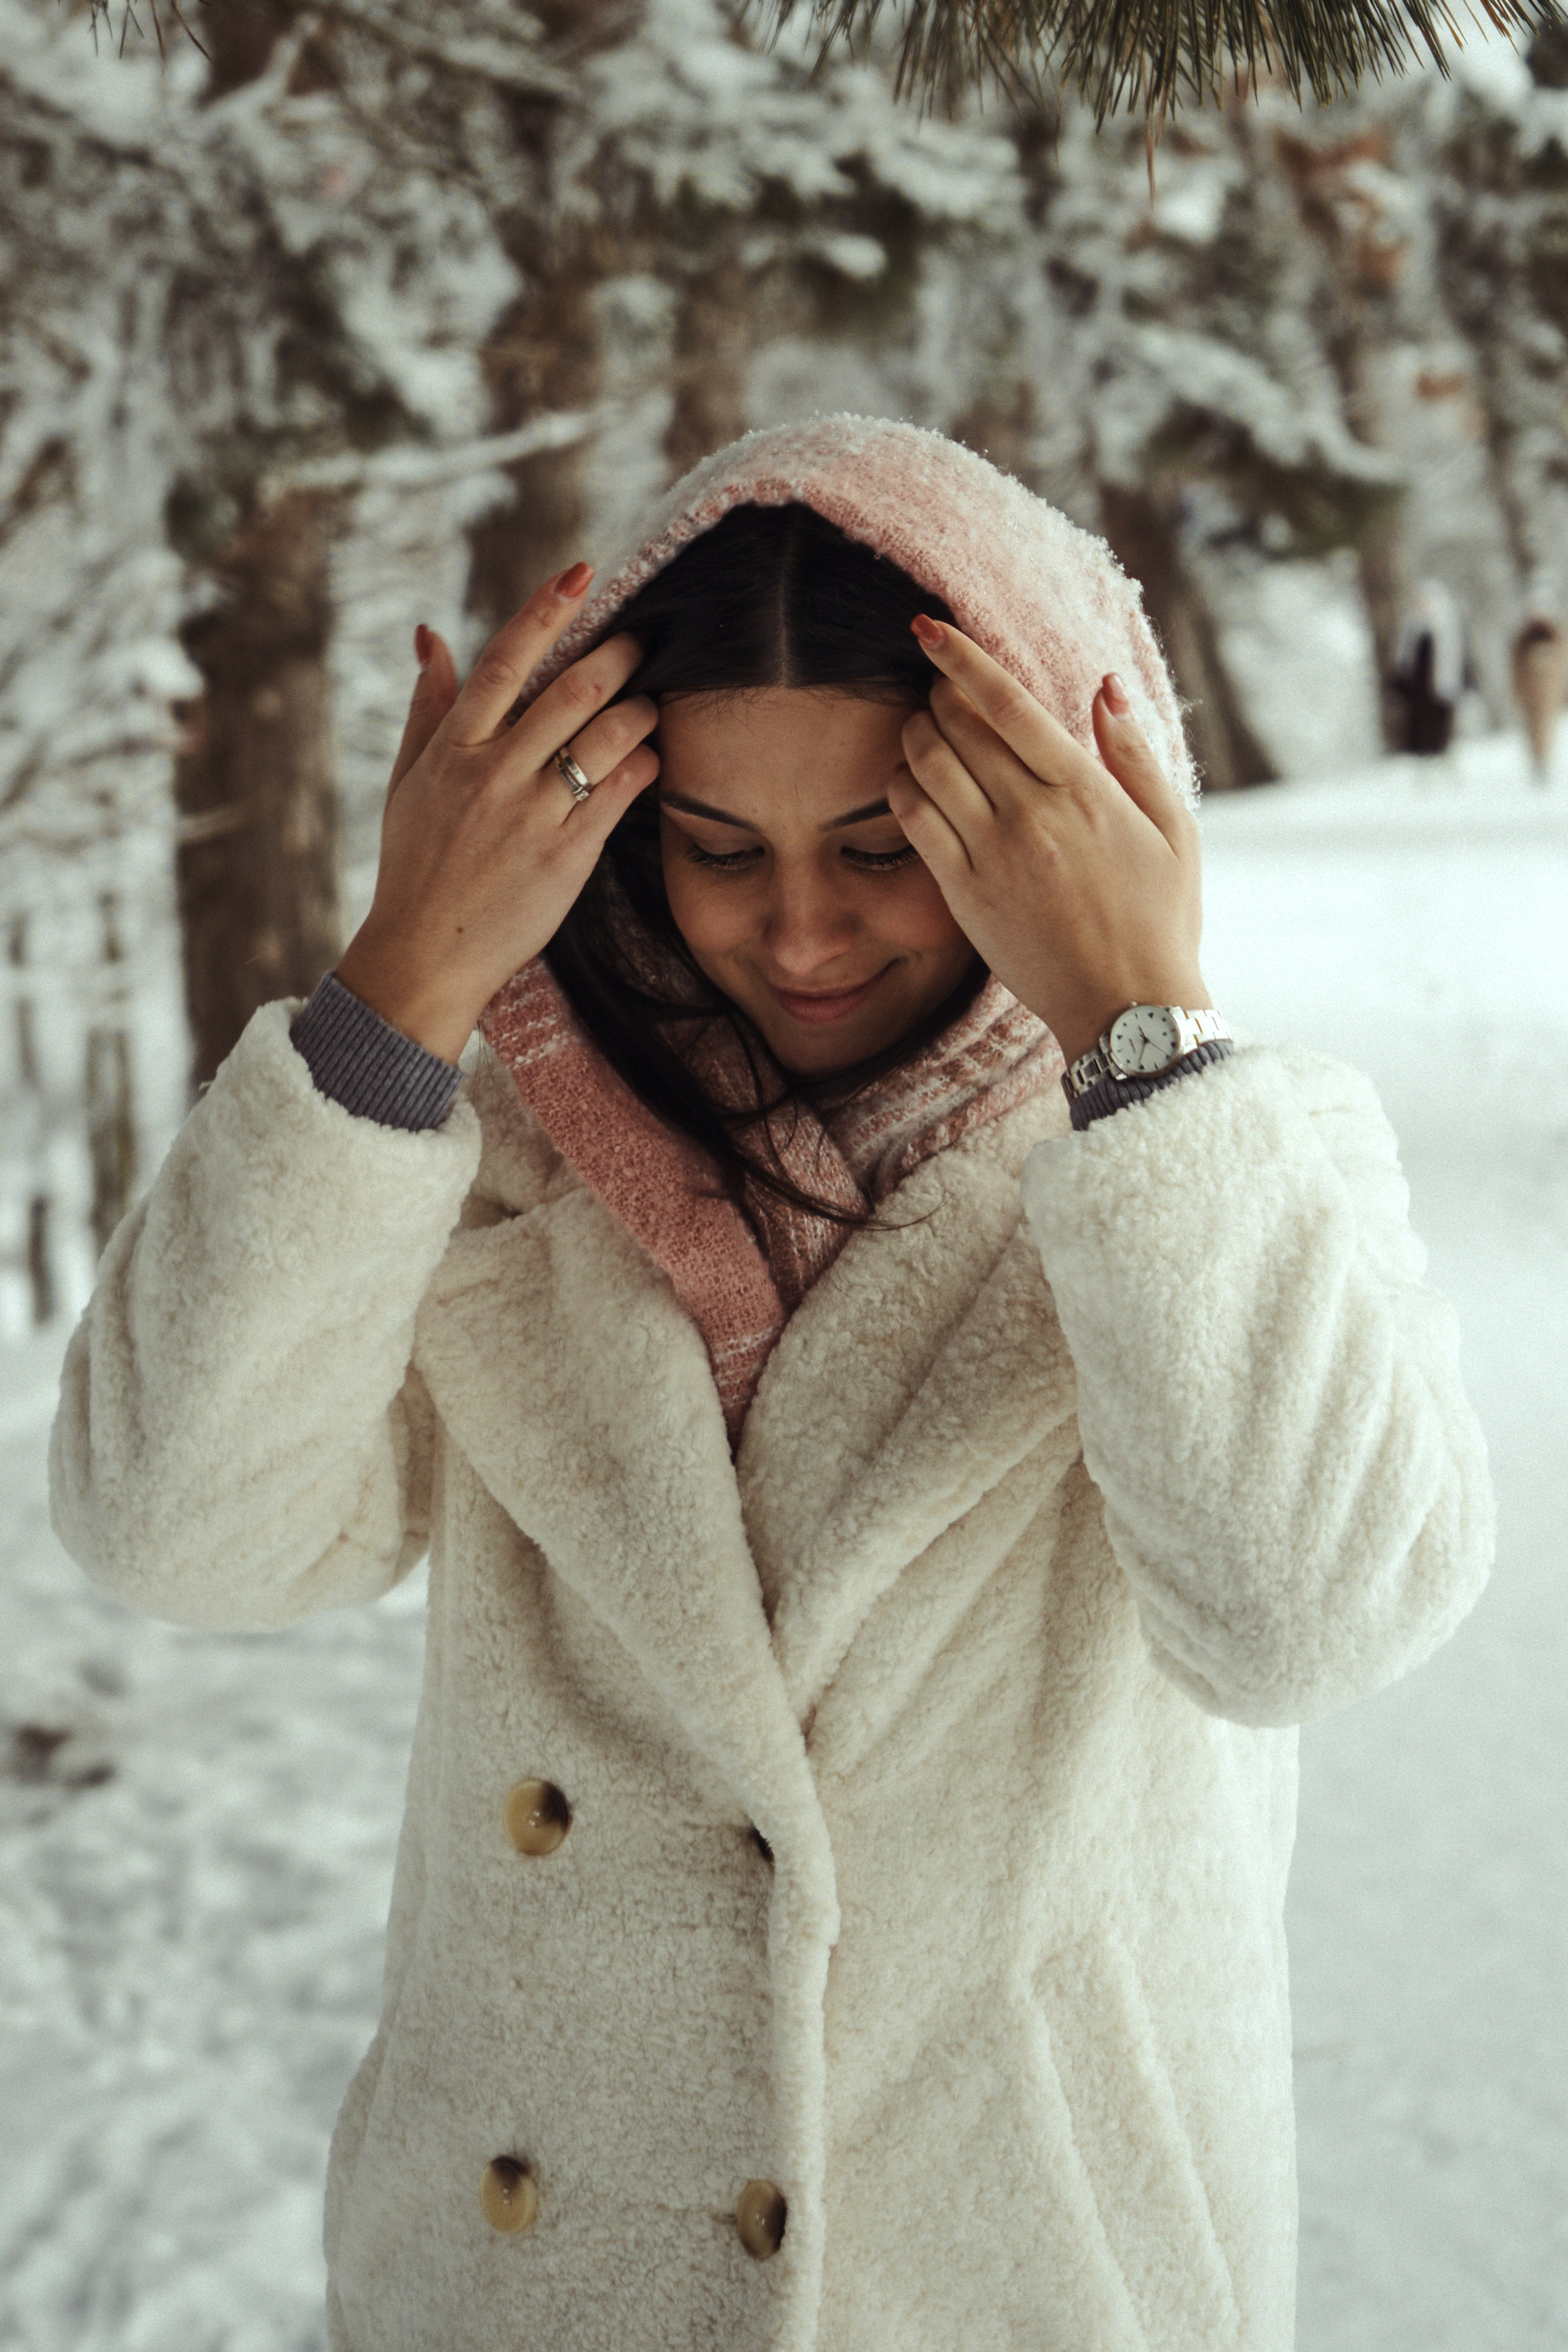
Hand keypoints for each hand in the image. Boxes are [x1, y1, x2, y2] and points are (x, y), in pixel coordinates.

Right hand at [334, 566, 658, 1060]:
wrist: (426, 954)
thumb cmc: (417, 865)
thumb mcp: (407, 783)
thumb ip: (428, 707)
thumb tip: (431, 634)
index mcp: (452, 751)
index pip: (503, 663)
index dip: (545, 613)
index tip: (579, 575)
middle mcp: (493, 776)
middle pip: (570, 692)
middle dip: (617, 655)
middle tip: (642, 640)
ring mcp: (532, 816)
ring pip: (605, 737)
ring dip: (640, 710)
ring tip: (651, 704)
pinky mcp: (568, 857)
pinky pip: (619, 793)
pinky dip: (644, 765)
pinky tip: (652, 757)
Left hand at [891, 620, 1208, 1064]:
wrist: (1127, 1011)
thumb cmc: (1159, 920)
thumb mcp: (1174, 831)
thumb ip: (1134, 755)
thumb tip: (1103, 686)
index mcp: (1085, 791)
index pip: (1009, 704)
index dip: (962, 658)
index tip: (930, 628)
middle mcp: (1032, 815)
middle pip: (959, 725)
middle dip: (939, 694)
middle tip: (940, 689)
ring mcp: (993, 855)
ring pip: (927, 765)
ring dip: (915, 734)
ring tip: (924, 730)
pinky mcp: (963, 894)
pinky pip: (913, 821)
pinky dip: (902, 787)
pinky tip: (911, 781)